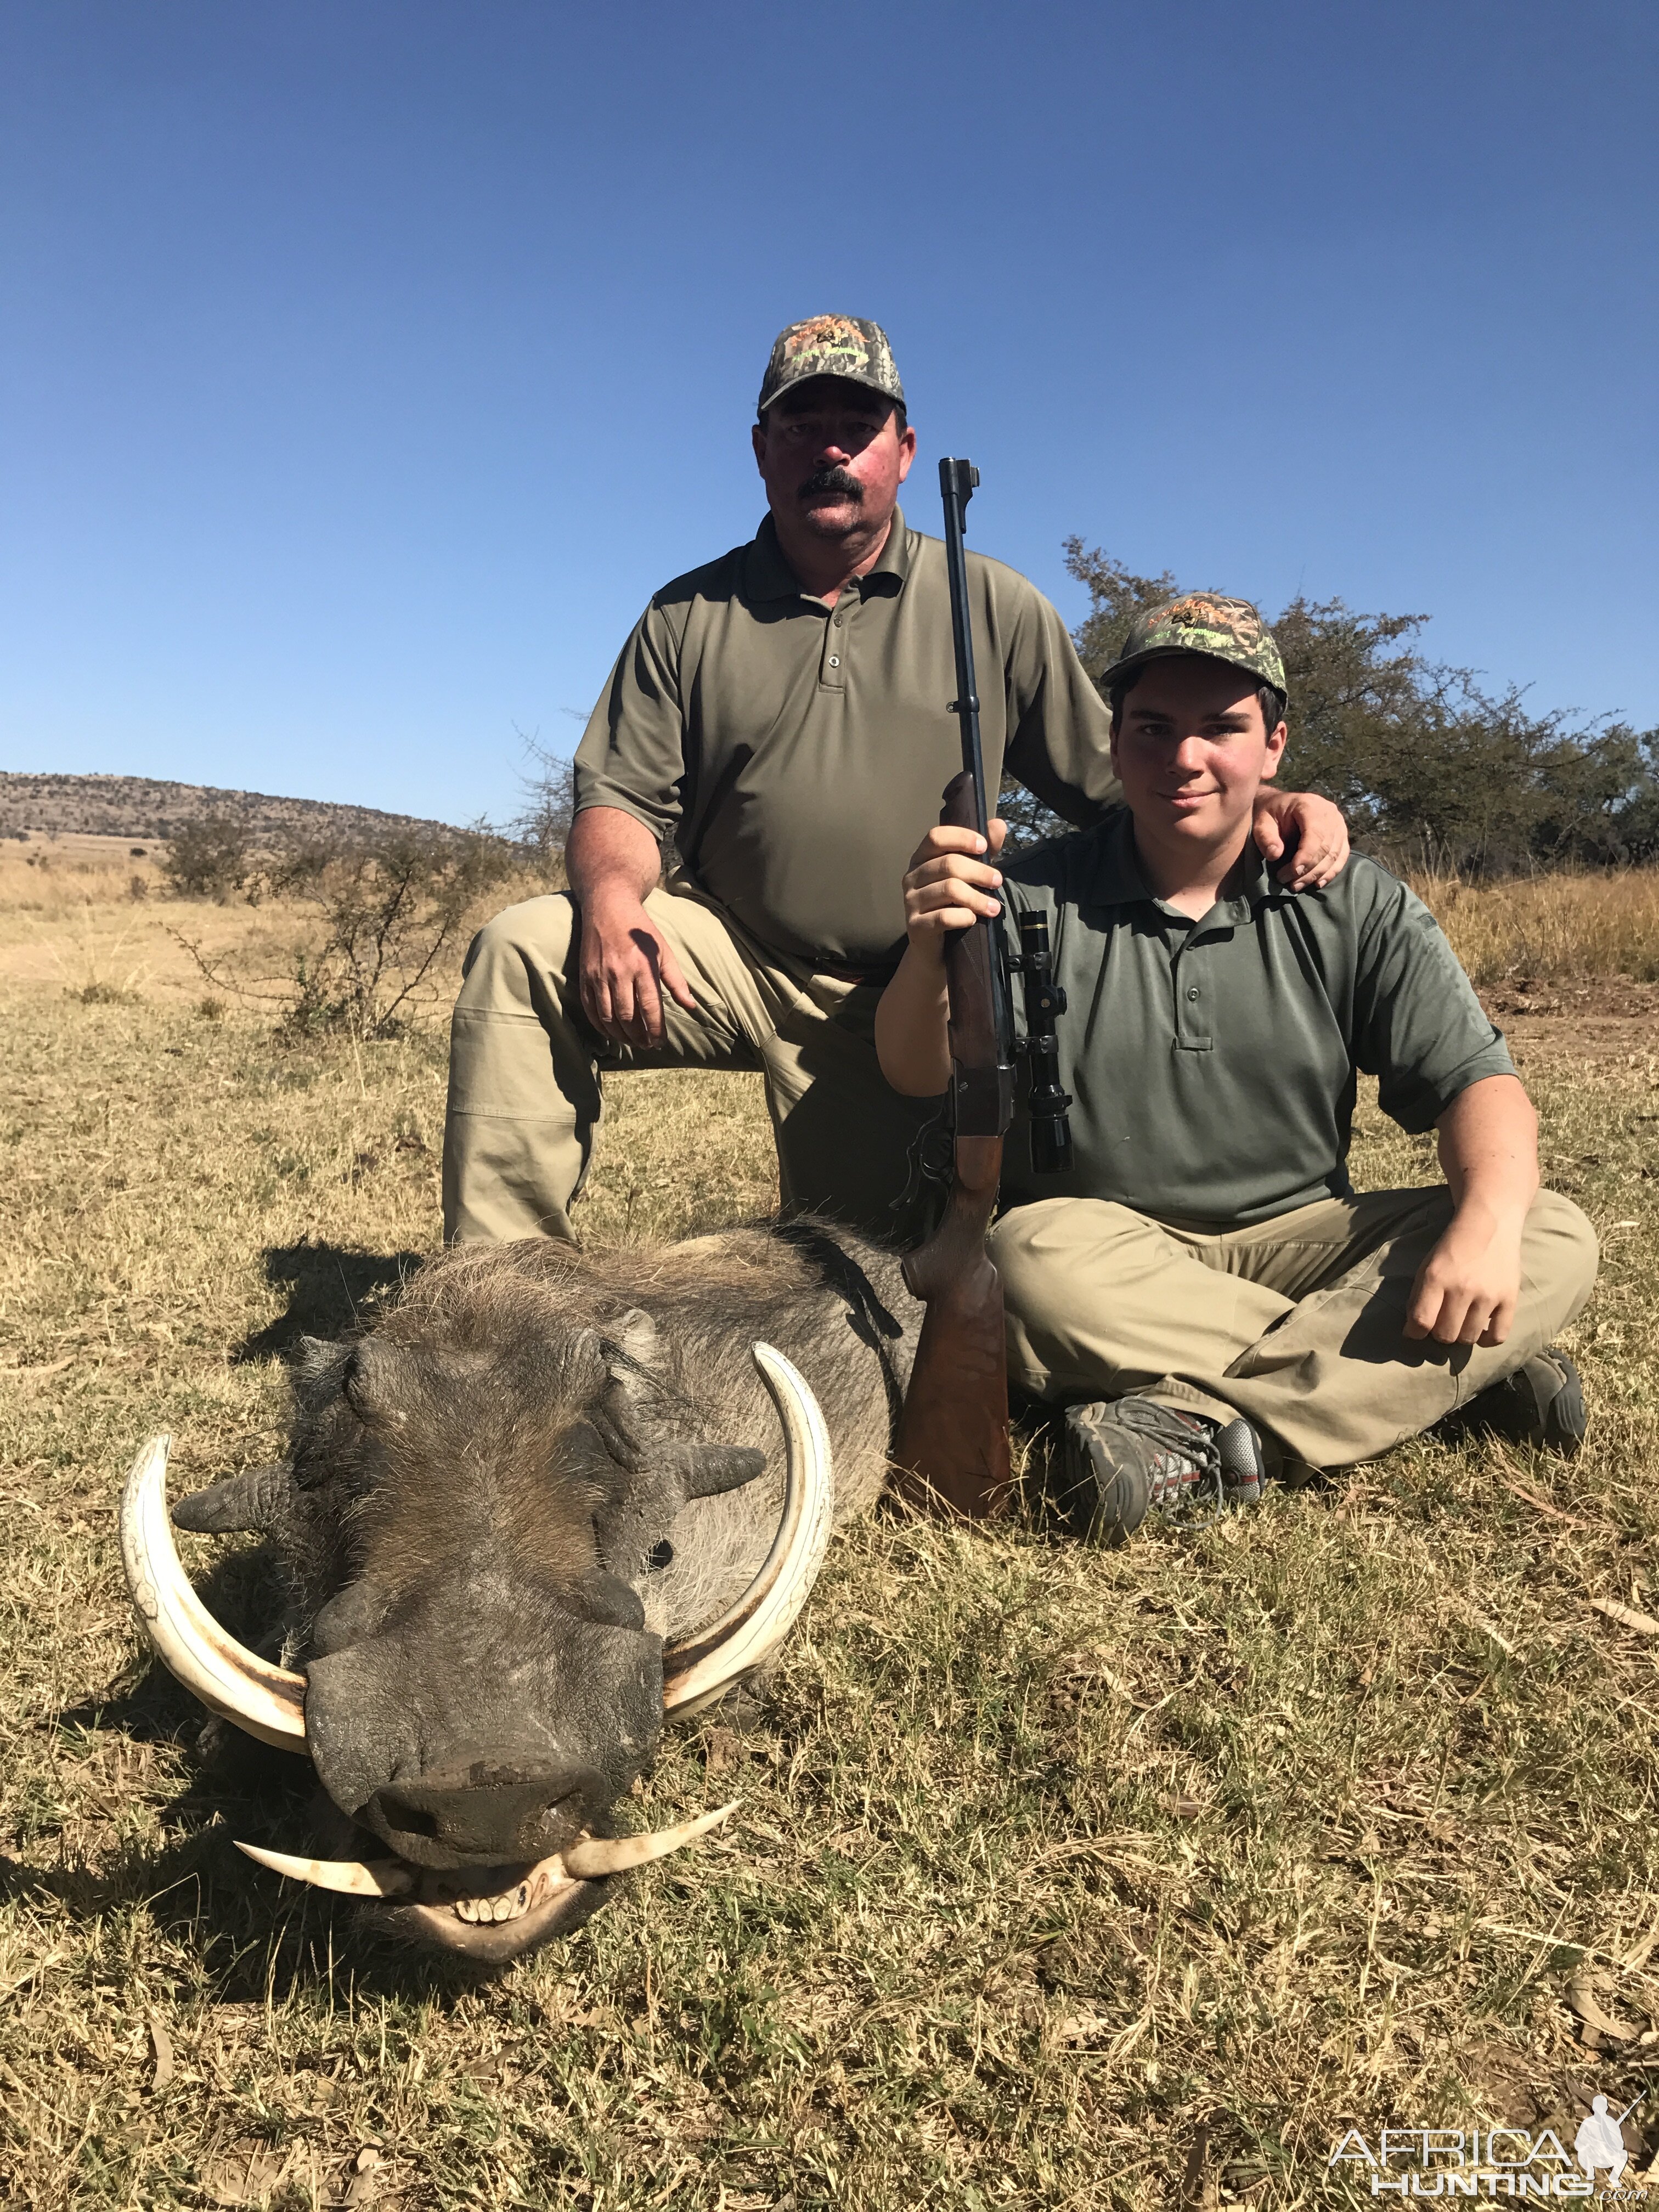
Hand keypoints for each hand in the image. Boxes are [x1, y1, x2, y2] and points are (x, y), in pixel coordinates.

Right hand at [577, 889, 696, 1047]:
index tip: (660, 1042)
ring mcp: (599, 975)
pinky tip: (610, 1032)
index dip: (655, 1029)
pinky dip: (600, 1025)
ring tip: (631, 1042)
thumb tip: (691, 1006)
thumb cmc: (641, 930)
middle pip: (628, 1016)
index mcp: (642, 967)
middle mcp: (620, 973)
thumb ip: (676, 981)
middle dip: (638, 1037)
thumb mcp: (663, 951)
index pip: (650, 1007)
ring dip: (620, 1035)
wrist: (608, 907)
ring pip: (608, 1016)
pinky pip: (590, 1008)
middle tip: (646, 1045)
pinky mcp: (585, 976)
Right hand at [901, 818, 1007, 955]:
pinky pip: (944, 917)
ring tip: (994, 907)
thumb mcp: (968, 876)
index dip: (961, 837)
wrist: (935, 948)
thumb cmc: (952, 906)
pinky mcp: (915, 926)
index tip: (983, 847)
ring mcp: (910, 902)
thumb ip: (982, 851)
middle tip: (998, 881)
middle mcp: (911, 877)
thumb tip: (999, 825)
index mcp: (921, 859)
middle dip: (979, 872)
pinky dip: (964, 917)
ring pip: (949, 890)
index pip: (936, 837)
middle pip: (948, 864)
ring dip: (977, 898)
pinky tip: (974, 919)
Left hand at [1252, 789, 1348, 889]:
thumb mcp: (1261, 822)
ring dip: (1317, 874)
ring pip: (1335, 854)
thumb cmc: (1270, 813)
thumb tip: (1275, 854)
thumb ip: (1266, 837)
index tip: (1292, 874)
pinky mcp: (1341, 834)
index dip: (1306, 857)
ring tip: (1298, 885)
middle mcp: (1329, 813)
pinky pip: (1341, 856)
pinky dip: (1331, 872)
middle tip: (1290, 883)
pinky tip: (1318, 883)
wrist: (1280, 805)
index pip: (1315, 835)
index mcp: (1310, 805)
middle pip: (1326, 847)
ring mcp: (1339, 823)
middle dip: (1309, 870)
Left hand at [1404, 1207, 1524, 1346]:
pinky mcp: (1509, 1299)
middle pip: (1445, 1335)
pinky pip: (1498, 1336)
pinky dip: (1487, 1340)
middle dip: (1439, 1333)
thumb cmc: (1453, 1247)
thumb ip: (1419, 1297)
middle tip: (1443, 1322)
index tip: (1417, 1331)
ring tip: (1461, 1322)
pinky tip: (1481, 1331)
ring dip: (1461, 1335)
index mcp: (1436, 1278)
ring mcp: (1488, 1295)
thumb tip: (1413, 1331)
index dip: (1415, 1332)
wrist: (1489, 1223)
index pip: (1421, 1321)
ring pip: (1468, 1338)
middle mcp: (1462, 1288)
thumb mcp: (1427, 1266)